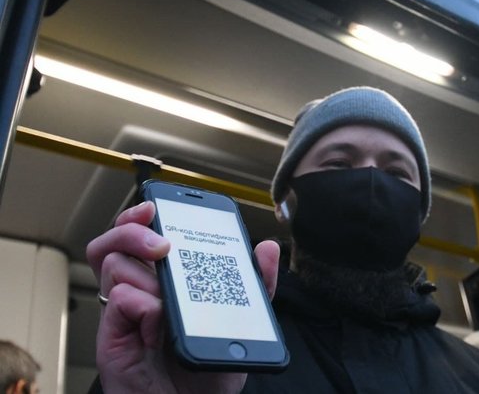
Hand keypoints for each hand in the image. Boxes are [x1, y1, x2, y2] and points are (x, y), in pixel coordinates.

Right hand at [86, 201, 279, 392]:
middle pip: (115, 241)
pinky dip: (144, 305)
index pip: (143, 237)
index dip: (142, 216)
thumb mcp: (241, 321)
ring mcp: (124, 312)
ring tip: (168, 296)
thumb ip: (256, 285)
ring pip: (114, 263)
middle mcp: (140, 291)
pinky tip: (159, 327)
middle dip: (134, 229)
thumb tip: (268, 248)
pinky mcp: (113, 334)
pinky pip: (120, 297)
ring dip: (147, 273)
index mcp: (166, 283)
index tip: (158, 205)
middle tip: (161, 244)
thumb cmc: (210, 370)